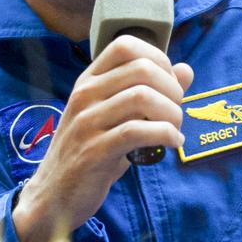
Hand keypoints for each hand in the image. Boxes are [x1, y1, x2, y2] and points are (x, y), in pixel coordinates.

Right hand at [13, 35, 192, 241]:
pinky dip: (165, 135)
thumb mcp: (117, 117)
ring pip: (142, 97)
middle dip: (172, 89)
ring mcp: (86, 122)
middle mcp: (85, 95)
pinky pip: (137, 132)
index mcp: (88, 81)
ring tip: (175, 129)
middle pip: (142, 69)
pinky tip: (172, 143)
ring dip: (171, 113)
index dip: (158, 59)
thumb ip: (150, 92)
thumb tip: (187, 70)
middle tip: (176, 112)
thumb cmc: (91, 153)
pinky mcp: (94, 151)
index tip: (169, 85)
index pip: (126, 45)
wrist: (54, 196)